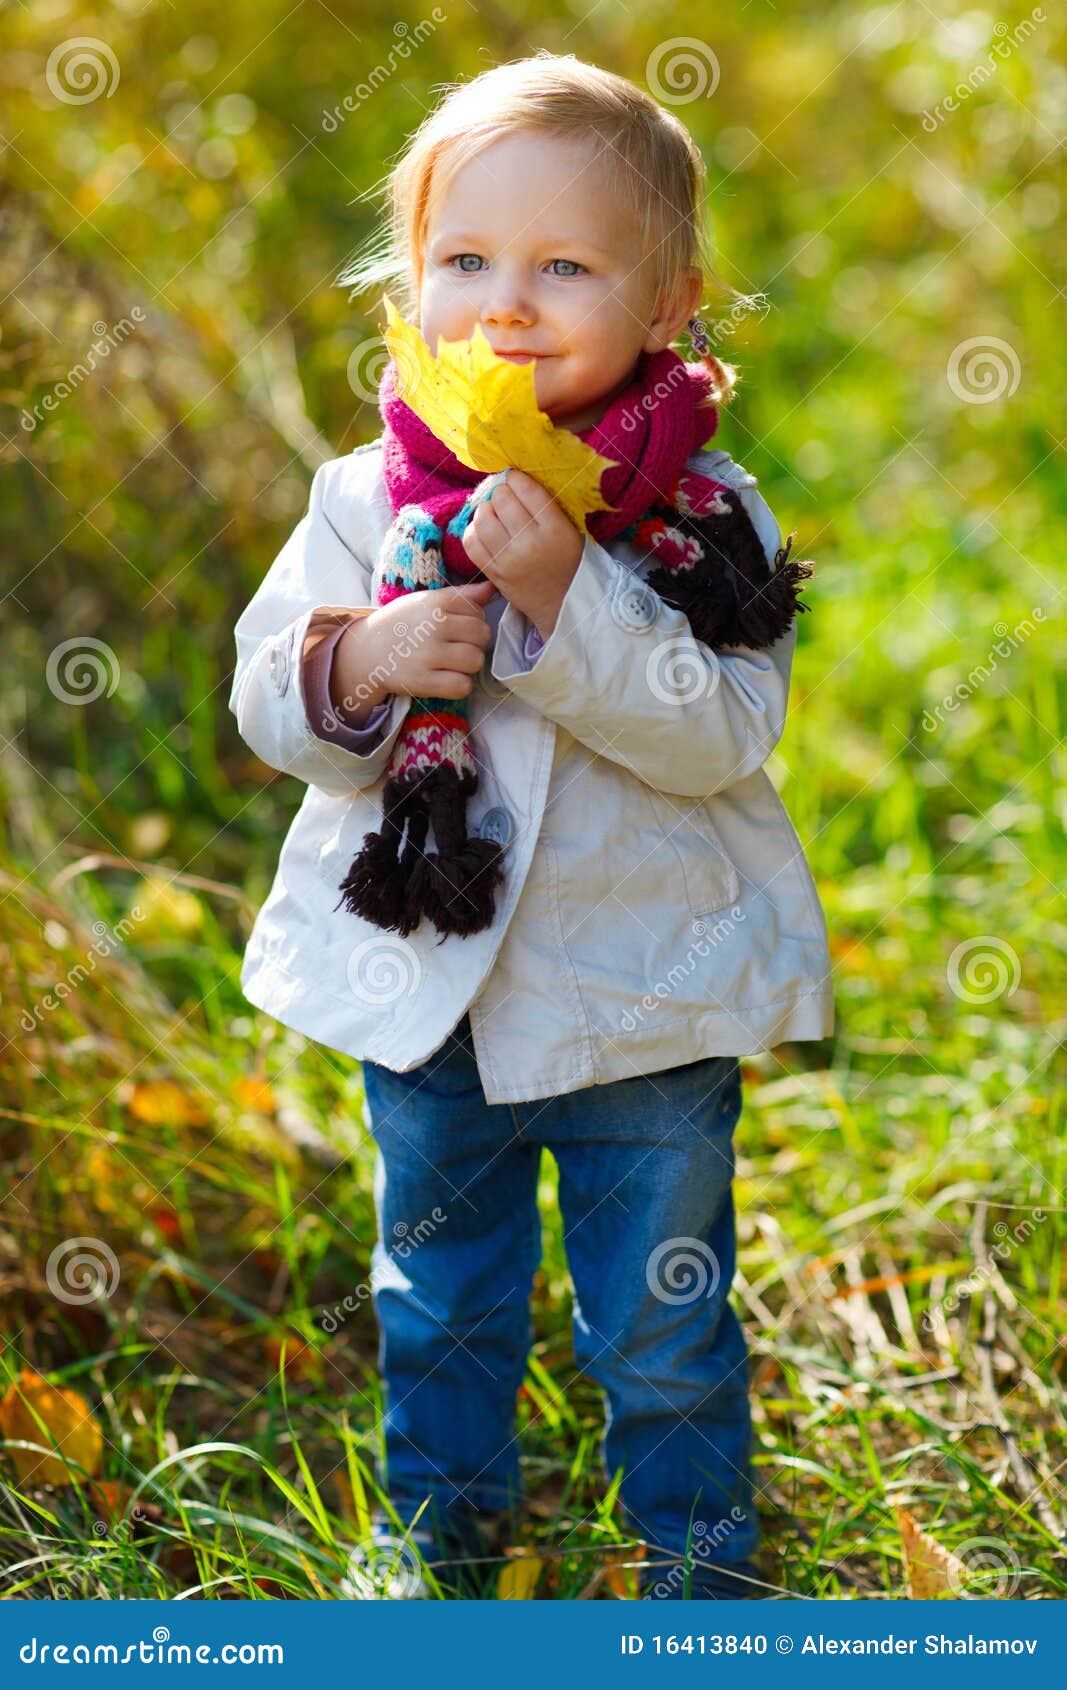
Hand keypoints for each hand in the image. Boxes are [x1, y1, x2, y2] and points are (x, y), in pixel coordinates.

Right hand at [331, 580, 495, 721]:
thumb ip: (461, 596)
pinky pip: (462, 686)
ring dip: (468, 666)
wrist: (366, 651)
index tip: (458, 628)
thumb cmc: (402, 624)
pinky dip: (459, 686)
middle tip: (456, 647)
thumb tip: (491, 588)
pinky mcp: (421, 681)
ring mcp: (427, 654)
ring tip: (452, 663)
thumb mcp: (427, 601)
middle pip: (482, 636)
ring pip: (476, 661)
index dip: (474, 621)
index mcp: (436, 602)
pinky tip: (447, 679)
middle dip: (475, 644)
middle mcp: (434, 625)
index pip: (478, 611)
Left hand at [461, 469, 583, 640]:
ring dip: (485, 509)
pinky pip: (471, 543)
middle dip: (501, 493)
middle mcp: (530, 543)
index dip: (515, 478)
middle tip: (505, 499)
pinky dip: (473, 531)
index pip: (527, 490)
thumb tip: (513, 479)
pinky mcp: (494, 573)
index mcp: (554, 529)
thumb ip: (546, 505)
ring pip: (483, 518)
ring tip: (493, 513)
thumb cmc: (567, 561)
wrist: (562, 603)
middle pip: (502, 500)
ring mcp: (509, 560)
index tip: (514, 479)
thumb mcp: (569, 529)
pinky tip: (482, 530)